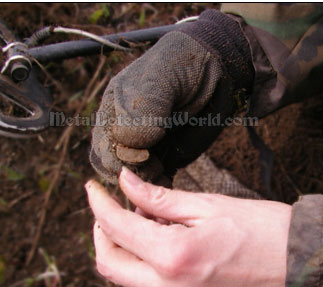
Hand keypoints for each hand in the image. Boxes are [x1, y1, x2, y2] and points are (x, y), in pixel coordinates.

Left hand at [85, 167, 290, 286]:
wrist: (295, 262)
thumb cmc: (259, 228)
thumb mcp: (206, 205)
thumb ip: (158, 197)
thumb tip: (126, 183)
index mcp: (175, 257)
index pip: (117, 228)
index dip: (99, 203)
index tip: (93, 187)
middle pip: (109, 263)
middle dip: (101, 231)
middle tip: (109, 206)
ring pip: (125, 278)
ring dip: (121, 246)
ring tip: (140, 218)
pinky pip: (148, 286)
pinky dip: (141, 260)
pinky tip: (156, 239)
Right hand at [90, 10, 253, 183]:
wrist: (219, 69)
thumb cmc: (187, 66)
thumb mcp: (162, 78)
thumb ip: (143, 109)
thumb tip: (128, 144)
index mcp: (114, 109)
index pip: (103, 146)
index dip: (120, 156)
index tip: (145, 153)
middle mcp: (125, 129)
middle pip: (114, 166)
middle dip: (132, 172)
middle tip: (155, 165)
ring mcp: (145, 145)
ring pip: (133, 177)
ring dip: (145, 182)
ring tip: (163, 171)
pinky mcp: (165, 156)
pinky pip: (154, 179)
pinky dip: (159, 185)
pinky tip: (169, 179)